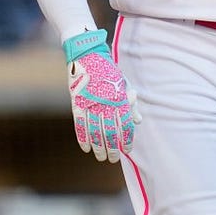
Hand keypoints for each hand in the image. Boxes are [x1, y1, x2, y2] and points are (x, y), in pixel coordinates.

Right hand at [63, 30, 139, 162]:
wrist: (87, 54)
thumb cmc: (108, 71)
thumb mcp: (123, 84)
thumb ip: (131, 104)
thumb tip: (138, 122)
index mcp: (119, 97)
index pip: (125, 124)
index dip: (126, 139)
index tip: (127, 150)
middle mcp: (106, 102)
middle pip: (110, 131)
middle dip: (113, 147)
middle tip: (113, 159)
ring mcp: (90, 103)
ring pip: (95, 131)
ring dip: (99, 147)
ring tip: (101, 158)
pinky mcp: (76, 103)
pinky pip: (80, 125)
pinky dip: (83, 138)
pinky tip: (86, 149)